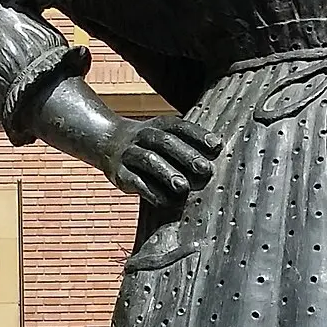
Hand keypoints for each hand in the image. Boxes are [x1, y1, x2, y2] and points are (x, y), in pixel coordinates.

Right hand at [105, 111, 221, 211]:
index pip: (180, 127)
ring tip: (183, 188)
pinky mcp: (119, 173)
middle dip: (186, 155)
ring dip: (167, 173)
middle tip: (205, 170)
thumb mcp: (164, 135)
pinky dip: (151, 191)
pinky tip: (166, 201)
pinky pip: (135, 181)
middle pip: (165, 142)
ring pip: (148, 160)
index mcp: (158, 125)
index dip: (198, 135)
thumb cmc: (150, 144)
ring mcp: (129, 154)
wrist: (106, 141)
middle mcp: (143, 136)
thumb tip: (220, 156)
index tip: (217, 147)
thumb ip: (187, 143)